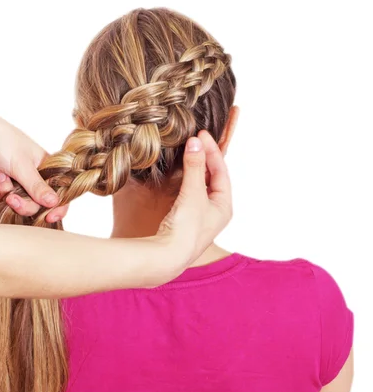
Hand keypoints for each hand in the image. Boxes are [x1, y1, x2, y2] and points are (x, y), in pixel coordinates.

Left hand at [0, 109, 67, 221]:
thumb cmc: (4, 141)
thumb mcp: (22, 165)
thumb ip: (37, 187)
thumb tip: (54, 203)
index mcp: (48, 169)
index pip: (60, 194)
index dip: (58, 207)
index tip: (49, 217)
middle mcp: (36, 179)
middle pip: (38, 206)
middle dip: (23, 204)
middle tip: (11, 197)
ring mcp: (20, 185)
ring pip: (20, 206)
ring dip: (7, 195)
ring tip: (0, 178)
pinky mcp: (4, 189)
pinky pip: (4, 203)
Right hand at [155, 130, 232, 273]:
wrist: (167, 258)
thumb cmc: (186, 229)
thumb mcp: (193, 194)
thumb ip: (194, 166)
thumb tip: (196, 141)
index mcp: (224, 206)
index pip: (221, 170)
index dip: (212, 150)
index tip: (201, 134)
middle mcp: (215, 210)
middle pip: (213, 176)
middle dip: (206, 156)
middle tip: (196, 137)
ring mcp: (200, 214)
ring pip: (201, 183)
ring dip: (195, 165)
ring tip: (189, 148)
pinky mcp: (185, 218)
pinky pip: (189, 191)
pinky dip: (186, 177)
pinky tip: (178, 170)